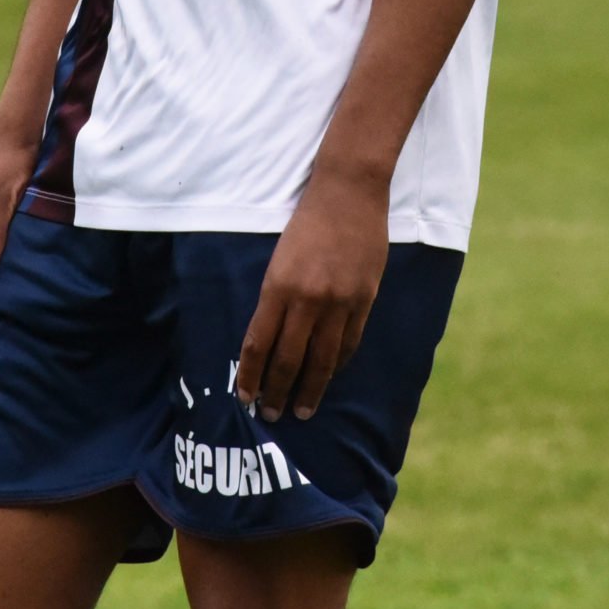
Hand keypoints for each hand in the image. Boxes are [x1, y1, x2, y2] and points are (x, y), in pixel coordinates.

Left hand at [234, 169, 389, 422]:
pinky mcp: (364, 299)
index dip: (250, 375)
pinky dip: (337, 365)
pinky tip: (329, 377)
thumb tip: (270, 341)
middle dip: (277, 392)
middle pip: (288, 359)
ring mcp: (339, 301)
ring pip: (321, 360)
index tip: (245, 397)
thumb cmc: (307, 222)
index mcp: (278, 286)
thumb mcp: (279, 258)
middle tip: (271, 416)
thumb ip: (276, 298)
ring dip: (310, 390)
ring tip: (303, 410)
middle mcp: (307, 299)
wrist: (349, 193)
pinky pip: (348, 343)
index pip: (259, 344)